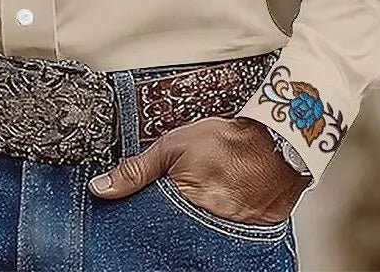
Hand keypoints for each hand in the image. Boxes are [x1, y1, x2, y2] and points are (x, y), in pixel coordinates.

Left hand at [87, 116, 311, 223]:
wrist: (278, 143)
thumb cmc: (228, 142)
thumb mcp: (172, 147)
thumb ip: (136, 170)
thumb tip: (101, 187)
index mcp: (182, 206)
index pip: (148, 223)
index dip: (142, 213)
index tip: (141, 205)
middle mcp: (204, 227)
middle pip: (172, 231)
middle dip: (167, 220)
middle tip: (178, 197)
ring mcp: (227, 235)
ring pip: (196, 235)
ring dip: (191, 222)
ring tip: (201, 199)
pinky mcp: (248, 238)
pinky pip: (223, 238)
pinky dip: (216, 223)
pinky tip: (219, 206)